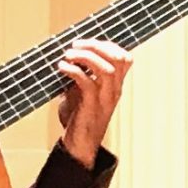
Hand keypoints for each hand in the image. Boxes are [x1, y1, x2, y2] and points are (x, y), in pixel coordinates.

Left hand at [55, 38, 132, 162]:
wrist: (78, 145)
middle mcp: (114, 90)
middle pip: (118, 59)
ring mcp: (104, 98)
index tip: (86, 42)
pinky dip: (73, 70)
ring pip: (106, 69)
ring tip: (68, 54)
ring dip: (86, 56)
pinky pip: (87, 83)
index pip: (125, 58)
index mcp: (115, 85)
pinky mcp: (91, 106)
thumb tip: (66, 54)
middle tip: (75, 45)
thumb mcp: (81, 91)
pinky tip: (62, 67)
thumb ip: (81, 74)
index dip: (107, 44)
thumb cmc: (78, 117)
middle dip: (96, 45)